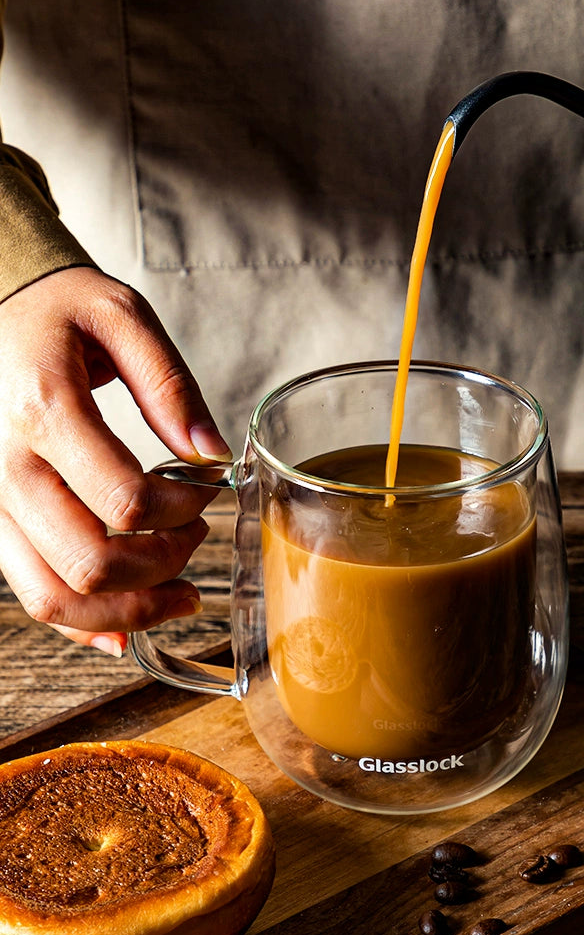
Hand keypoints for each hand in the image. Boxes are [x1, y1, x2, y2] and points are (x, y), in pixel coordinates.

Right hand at [0, 266, 230, 653]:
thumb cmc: (55, 310)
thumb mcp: (121, 317)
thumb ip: (170, 386)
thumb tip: (212, 453)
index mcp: (41, 410)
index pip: (126, 500)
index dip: (183, 511)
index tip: (207, 491)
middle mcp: (2, 467)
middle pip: (90, 562)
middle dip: (163, 565)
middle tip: (197, 539)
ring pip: (54, 595)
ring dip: (129, 610)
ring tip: (181, 593)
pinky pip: (31, 594)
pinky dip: (82, 623)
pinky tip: (127, 624)